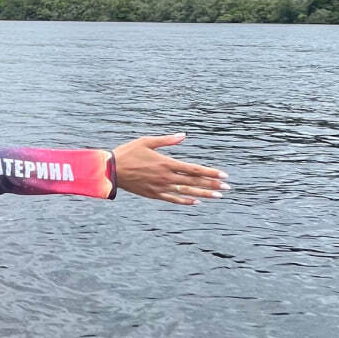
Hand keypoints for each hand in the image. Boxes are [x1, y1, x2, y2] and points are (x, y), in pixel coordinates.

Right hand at [112, 134, 228, 204]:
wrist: (110, 170)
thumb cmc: (127, 152)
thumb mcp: (146, 141)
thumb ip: (166, 140)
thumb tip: (183, 135)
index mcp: (166, 163)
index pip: (194, 169)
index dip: (210, 172)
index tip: (224, 175)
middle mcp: (166, 177)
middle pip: (194, 182)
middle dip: (212, 184)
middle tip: (227, 188)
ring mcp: (161, 187)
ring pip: (187, 192)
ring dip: (204, 194)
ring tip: (218, 196)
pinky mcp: (153, 194)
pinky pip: (173, 199)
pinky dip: (185, 201)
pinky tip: (196, 202)